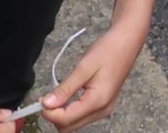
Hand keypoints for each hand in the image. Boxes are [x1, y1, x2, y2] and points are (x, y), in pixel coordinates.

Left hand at [28, 19, 145, 125]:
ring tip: (56, 96)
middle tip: (46, 98)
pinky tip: (66, 98)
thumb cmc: (108, 50)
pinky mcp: (103, 106)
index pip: (66, 120)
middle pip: (69, 127)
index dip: (49, 113)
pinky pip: (81, 117)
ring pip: (74, 124)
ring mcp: (104, 110)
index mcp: (97, 101)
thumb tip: (46, 104)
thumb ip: (65, 88)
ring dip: (61, 115)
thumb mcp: (83, 67)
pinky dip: (70, 111)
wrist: (127, 42)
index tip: (40, 100)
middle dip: (54, 116)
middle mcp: (102, 110)